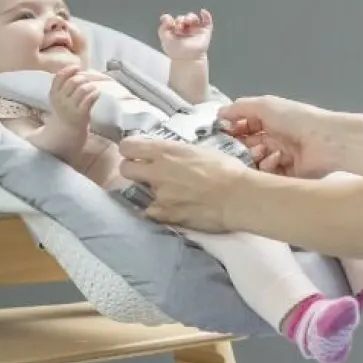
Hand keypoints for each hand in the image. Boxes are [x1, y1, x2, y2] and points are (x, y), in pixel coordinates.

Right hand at [48, 63, 106, 135]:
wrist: (65, 132)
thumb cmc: (65, 111)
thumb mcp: (59, 98)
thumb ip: (64, 85)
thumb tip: (78, 69)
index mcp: (54, 94)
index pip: (59, 77)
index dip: (69, 69)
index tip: (78, 67)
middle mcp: (60, 100)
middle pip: (73, 81)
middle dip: (83, 76)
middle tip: (89, 78)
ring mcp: (70, 107)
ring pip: (82, 89)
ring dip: (90, 84)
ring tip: (94, 86)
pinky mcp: (80, 114)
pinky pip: (89, 99)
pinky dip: (95, 93)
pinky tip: (97, 93)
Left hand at [117, 134, 245, 229]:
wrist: (238, 196)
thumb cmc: (226, 170)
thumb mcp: (199, 151)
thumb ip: (177, 154)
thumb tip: (168, 157)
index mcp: (166, 151)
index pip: (128, 146)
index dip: (130, 150)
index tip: (136, 154)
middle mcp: (157, 171)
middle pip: (125, 169)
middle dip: (132, 170)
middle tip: (146, 174)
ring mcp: (159, 195)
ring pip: (141, 192)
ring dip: (152, 192)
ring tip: (173, 194)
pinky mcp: (165, 215)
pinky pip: (152, 212)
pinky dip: (159, 211)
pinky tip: (174, 209)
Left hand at [159, 9, 213, 59]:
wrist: (187, 58)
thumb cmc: (176, 51)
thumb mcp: (164, 38)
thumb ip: (162, 27)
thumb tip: (166, 17)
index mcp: (174, 32)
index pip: (172, 21)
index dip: (169, 19)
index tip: (169, 22)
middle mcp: (184, 30)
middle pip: (182, 18)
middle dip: (180, 19)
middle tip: (178, 27)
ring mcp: (195, 30)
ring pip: (193, 18)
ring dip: (190, 17)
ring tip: (187, 21)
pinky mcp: (204, 31)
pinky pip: (207, 21)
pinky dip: (206, 15)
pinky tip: (202, 12)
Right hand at [219, 95, 336, 178]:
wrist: (324, 142)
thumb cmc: (295, 119)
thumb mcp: (264, 105)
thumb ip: (240, 108)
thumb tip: (219, 113)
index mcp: (269, 120)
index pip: (243, 127)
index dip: (231, 131)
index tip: (218, 136)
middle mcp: (274, 138)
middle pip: (247, 146)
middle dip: (240, 147)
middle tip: (236, 148)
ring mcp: (281, 157)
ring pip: (256, 162)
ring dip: (255, 157)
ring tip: (260, 153)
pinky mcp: (287, 174)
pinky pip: (268, 175)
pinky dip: (268, 168)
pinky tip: (275, 160)